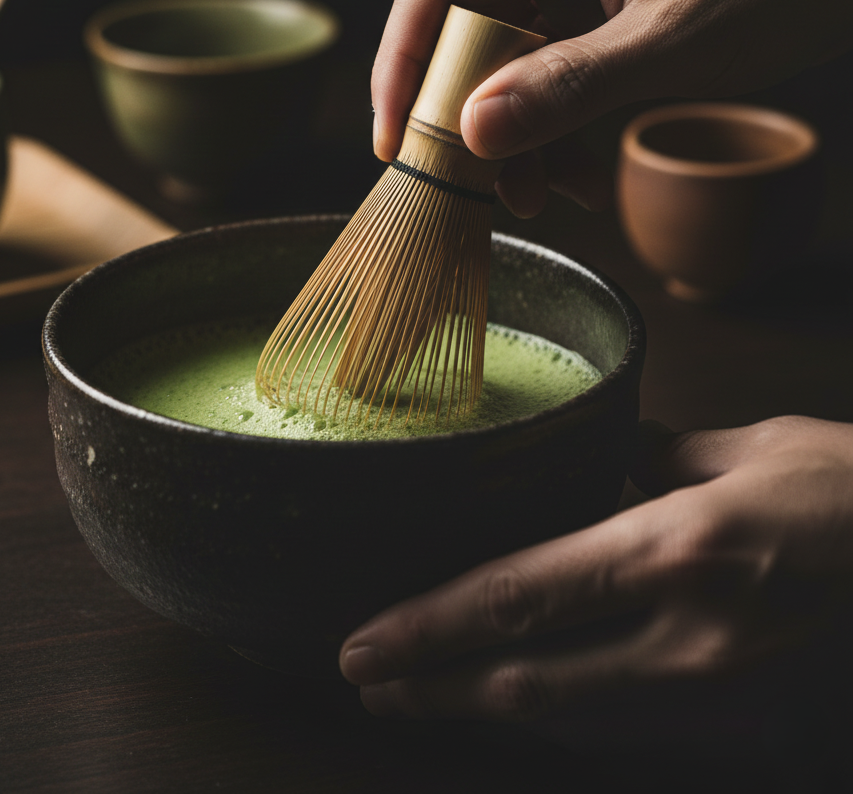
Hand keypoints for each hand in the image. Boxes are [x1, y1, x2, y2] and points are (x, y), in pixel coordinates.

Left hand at [339, 416, 852, 731]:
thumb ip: (654, 456)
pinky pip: (620, 720)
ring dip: (484, 706)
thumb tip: (600, 455)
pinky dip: (551, 716)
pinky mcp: (736, 708)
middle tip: (368, 681)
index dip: (431, 626)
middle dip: (435, 688)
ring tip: (421, 694)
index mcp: (672, 549)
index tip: (366, 642)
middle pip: (525, 681)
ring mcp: (712, 685)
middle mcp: (683, 633)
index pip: (519, 596)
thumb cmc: (847, 489)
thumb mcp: (740, 450)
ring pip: (565, 715)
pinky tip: (517, 701)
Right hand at [372, 0, 852, 215]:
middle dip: (460, 114)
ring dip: (510, 133)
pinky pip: (541, 72)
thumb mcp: (670, 44)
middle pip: (458, 28)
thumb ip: (566, 88)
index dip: (402, 65)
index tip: (393, 140)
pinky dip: (549, 126)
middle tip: (470, 182)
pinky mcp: (590, 7)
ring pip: (498, 60)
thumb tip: (472, 133)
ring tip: (539, 194)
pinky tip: (575, 173)